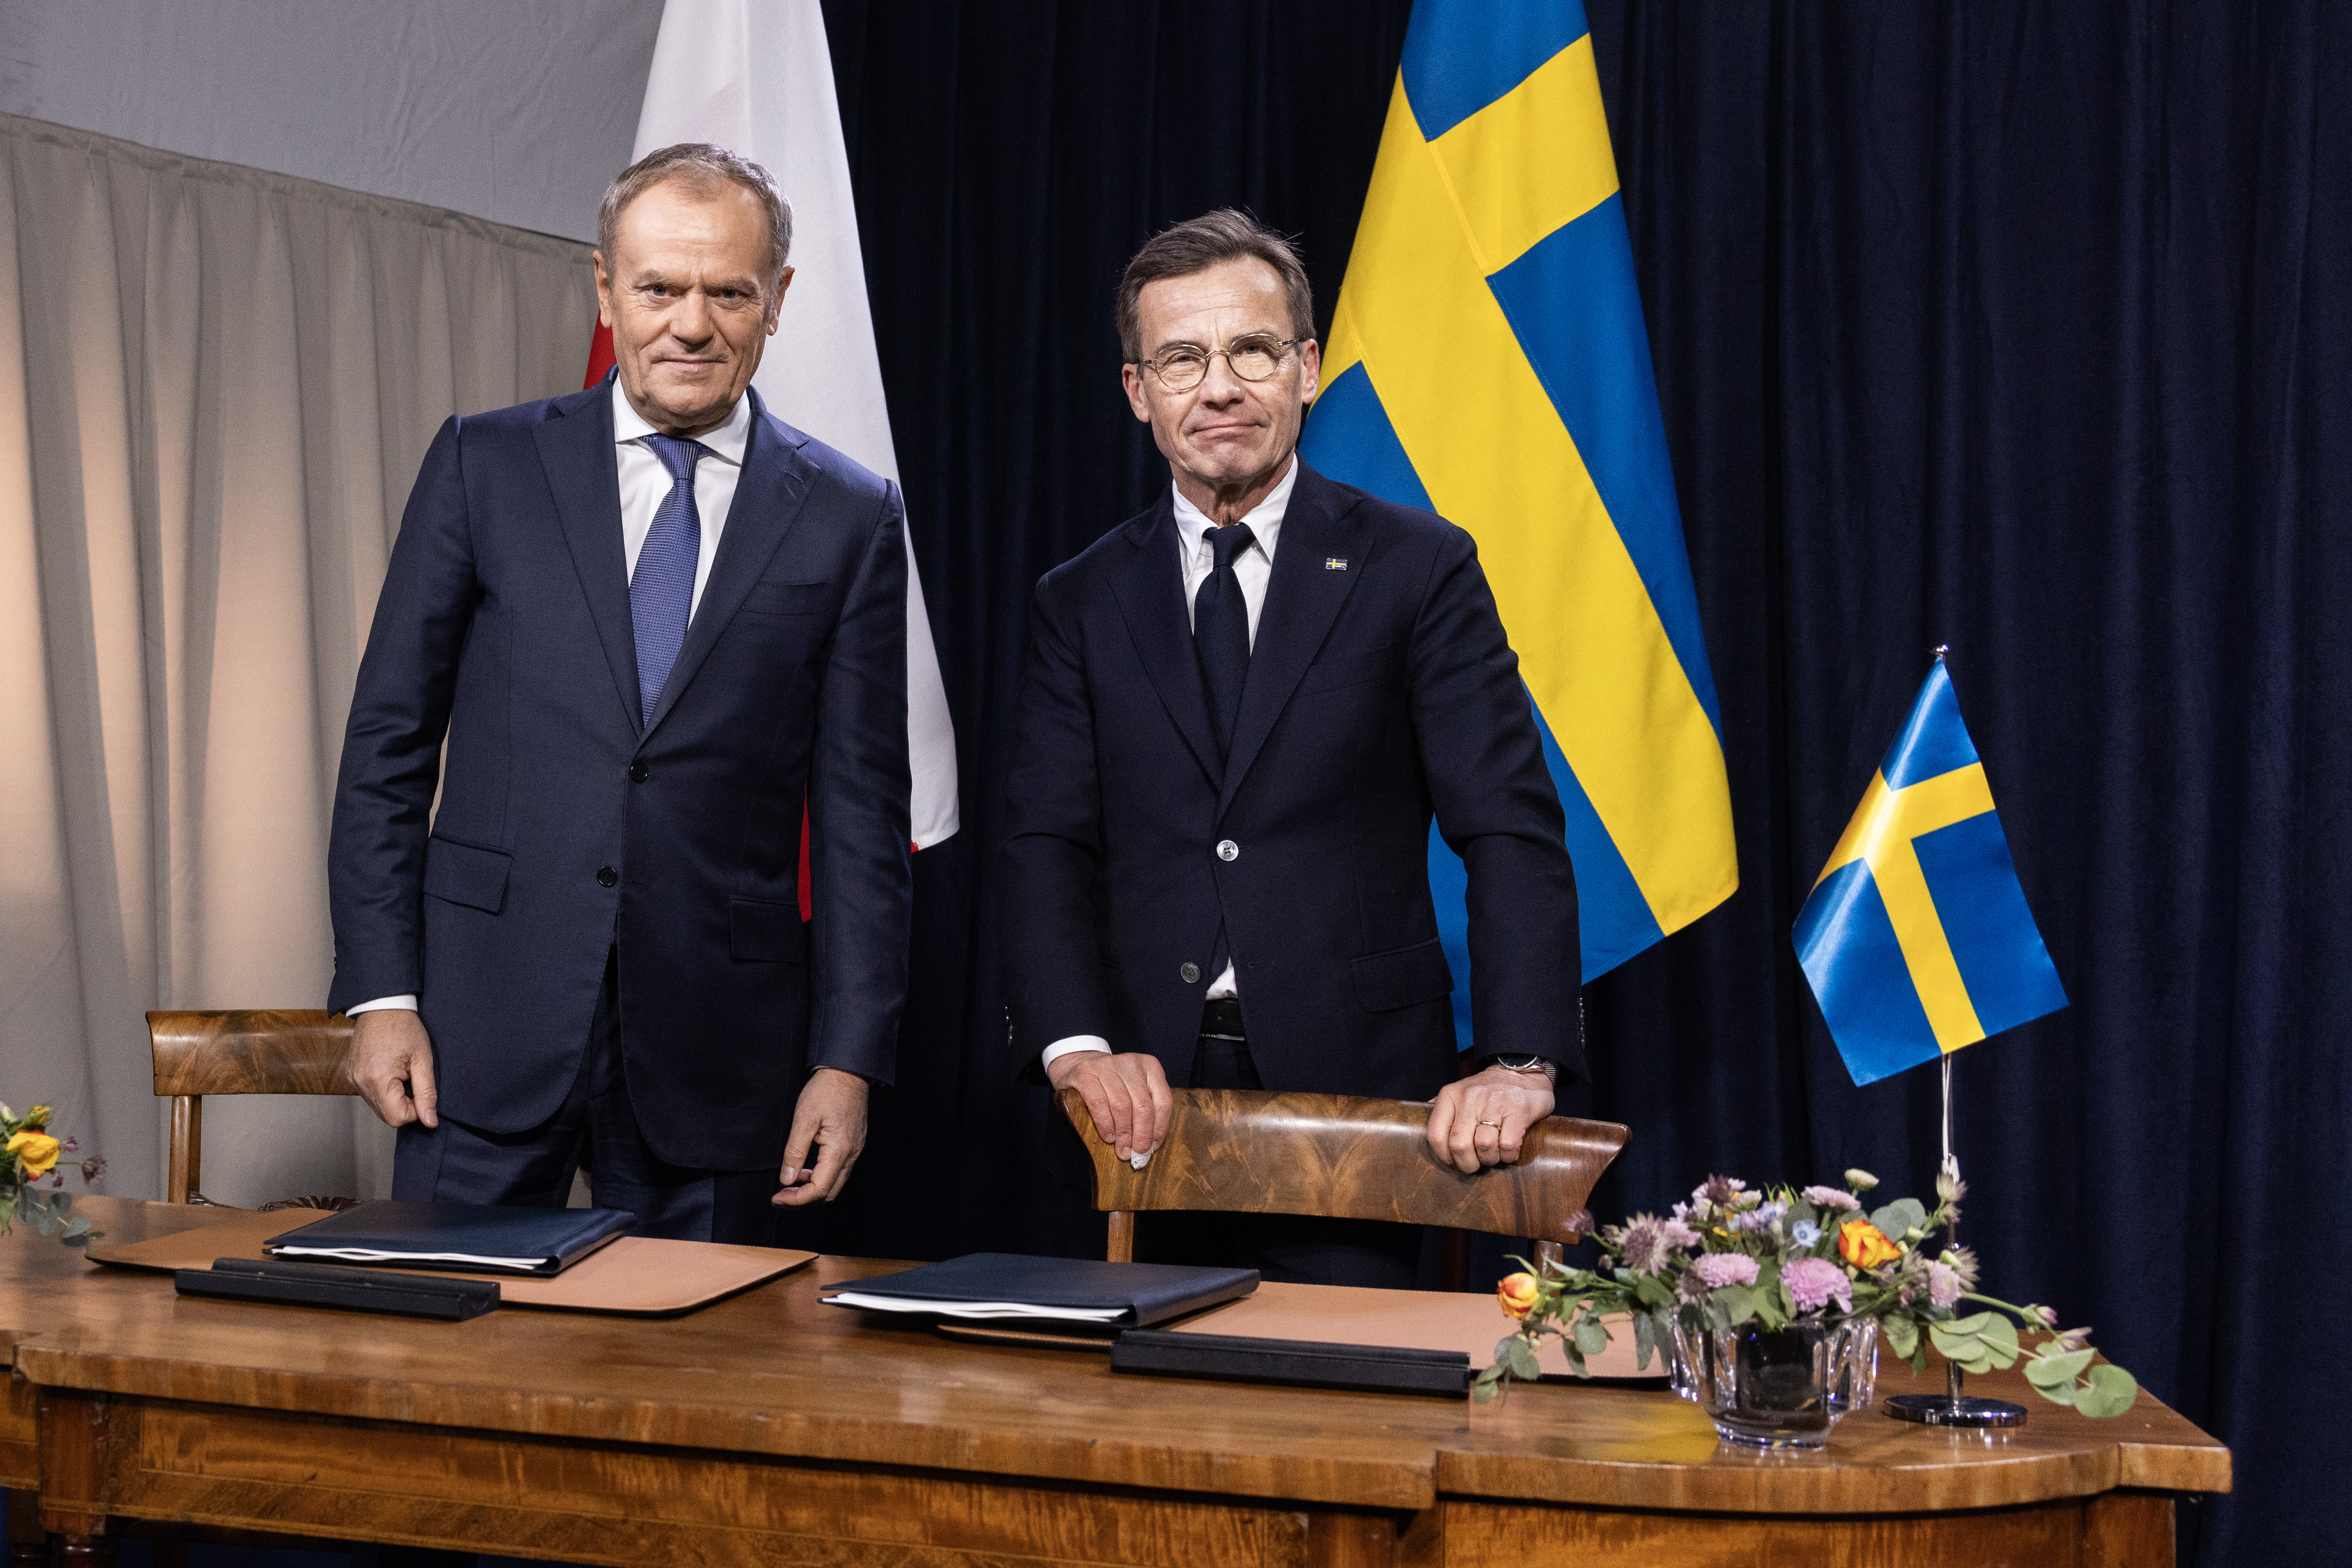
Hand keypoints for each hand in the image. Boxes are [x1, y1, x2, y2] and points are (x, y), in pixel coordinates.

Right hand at [347, 1009, 438, 1128]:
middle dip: (405, 1104)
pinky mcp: (351, 1075)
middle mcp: (360, 1083)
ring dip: (394, 1097)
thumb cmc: (404, 1027)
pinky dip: (383, 1090)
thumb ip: (427, 1092)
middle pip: (386, 1115)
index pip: (397, 1118)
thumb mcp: (423, 1059)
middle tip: (413, 1079)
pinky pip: (369, 1095)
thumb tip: (430, 1121)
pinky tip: (390, 1071)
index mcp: (378, 1080)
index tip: (421, 1091)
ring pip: (378, 1107)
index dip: (415, 1110)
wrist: (381, 1005)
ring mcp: (353, 1079)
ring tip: (401, 1073)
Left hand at [775, 1067, 869, 1205]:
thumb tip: (786, 1179)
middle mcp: (851, 1155)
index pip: (818, 1190)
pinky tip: (805, 1168)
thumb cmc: (827, 1090)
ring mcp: (855, 1150)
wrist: (848, 1071)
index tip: (776, 1198)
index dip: (795, 1200)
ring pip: (834, 1183)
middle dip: (803, 1200)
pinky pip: (838, 1170)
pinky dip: (820, 1176)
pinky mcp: (853, 1144)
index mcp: (839, 1151)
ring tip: (790, 1182)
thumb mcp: (804, 1118)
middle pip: (828, 1193)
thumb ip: (794, 1152)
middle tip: (781, 1195)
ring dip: (811, 1188)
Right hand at [1047, 1050, 1171, 1165]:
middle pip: (1143, 1106)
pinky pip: (1099, 1105)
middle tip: (1138, 1153)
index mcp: (1150, 1066)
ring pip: (1122, 1107)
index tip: (1153, 1147)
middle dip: (1142, 1135)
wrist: (1081, 1063)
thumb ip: (1146, 1109)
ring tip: (1122, 1150)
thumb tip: (1150, 1145)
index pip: (1163, 1101)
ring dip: (1123, 1134)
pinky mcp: (1086, 1074)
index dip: (1159, 1128)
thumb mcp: (1136, 1088)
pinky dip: (1105, 1125)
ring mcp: (1107, 1067)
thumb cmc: (1114, 1083)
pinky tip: (1108, 1137)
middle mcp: (1131, 1064)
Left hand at [1426, 1064, 1554, 1173]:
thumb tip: (1418, 1131)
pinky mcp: (1518, 1111)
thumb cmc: (1485, 1092)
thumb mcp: (1457, 1094)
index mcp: (1449, 1095)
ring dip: (1489, 1159)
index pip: (1435, 1134)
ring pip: (1484, 1147)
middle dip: (1467, 1163)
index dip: (1443, 1157)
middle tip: (1474, 1164)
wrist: (1519, 1074)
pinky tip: (1507, 1151)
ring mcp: (1494, 1103)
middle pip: (1459, 1145)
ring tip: (1492, 1155)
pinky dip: (1507, 1156)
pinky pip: (1507, 1146)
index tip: (1453, 1164)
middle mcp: (1469, 1097)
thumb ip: (1441, 1111)